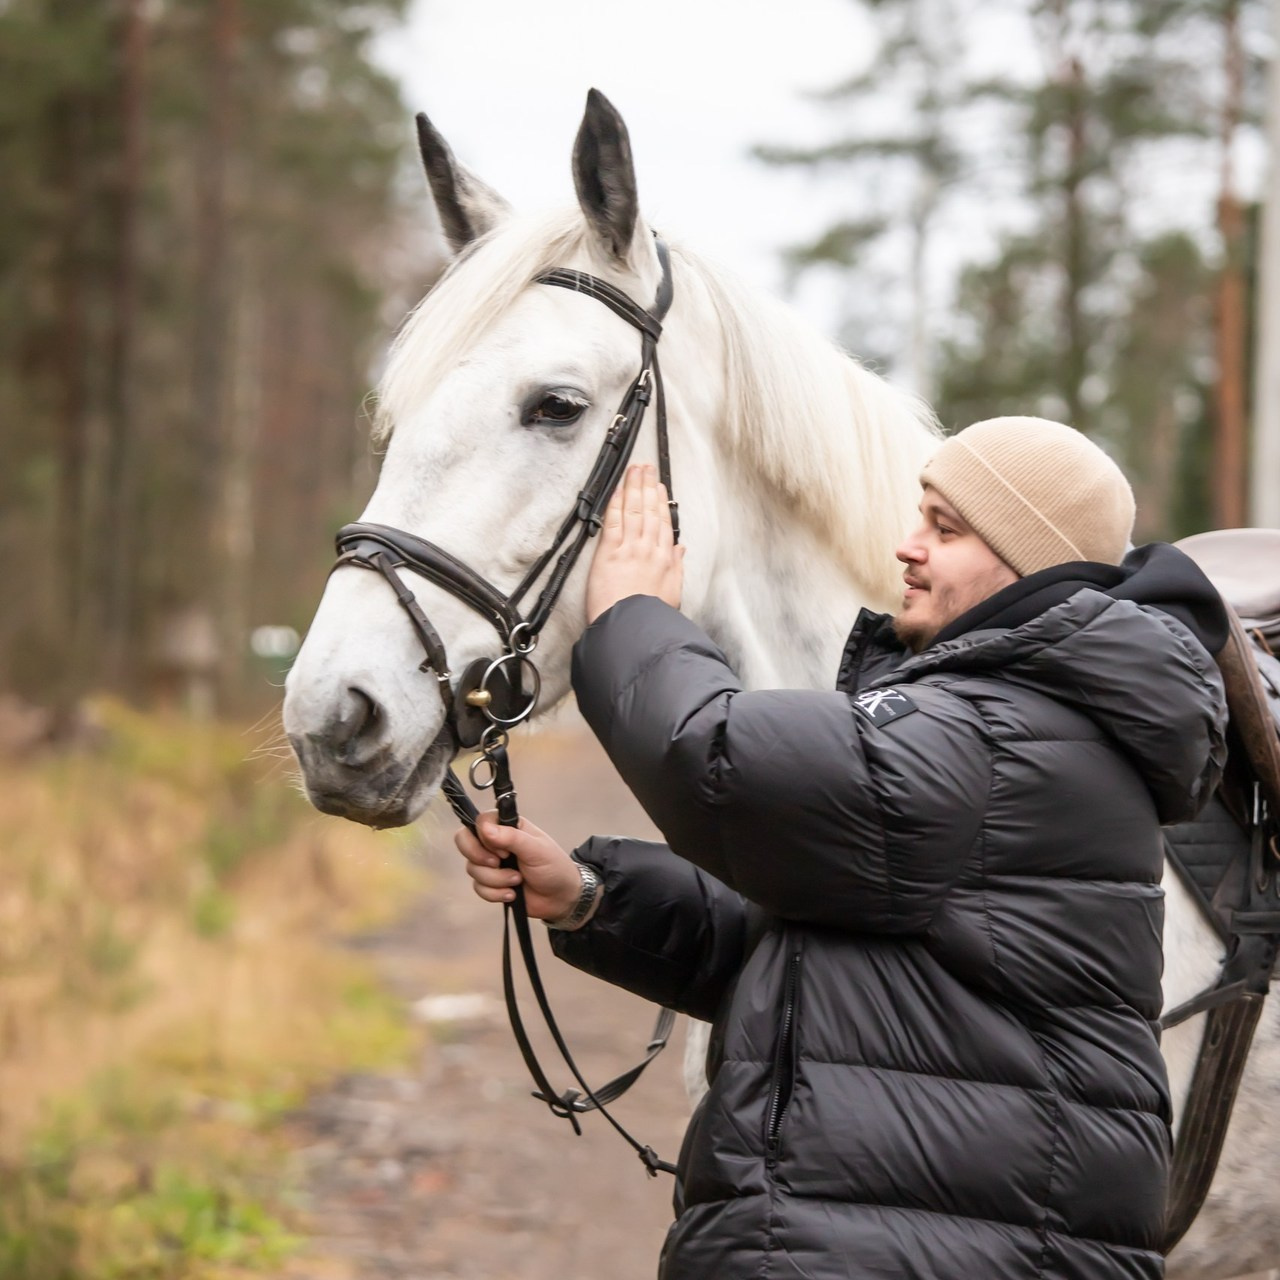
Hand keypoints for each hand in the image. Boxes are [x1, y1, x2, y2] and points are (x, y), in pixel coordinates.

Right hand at [454, 810, 581, 920]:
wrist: (561, 898)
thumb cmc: (554, 867)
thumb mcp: (536, 849)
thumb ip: (512, 837)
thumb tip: (485, 828)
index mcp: (508, 827)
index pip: (480, 821)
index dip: (484, 837)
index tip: (503, 850)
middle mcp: (495, 843)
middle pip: (464, 841)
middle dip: (478, 856)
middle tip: (497, 864)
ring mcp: (491, 864)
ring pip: (472, 868)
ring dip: (496, 879)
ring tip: (517, 881)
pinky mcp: (490, 884)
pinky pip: (478, 887)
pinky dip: (495, 893)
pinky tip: (513, 894)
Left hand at [585, 464, 684, 623]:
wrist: (632, 627)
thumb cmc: (651, 617)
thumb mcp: (673, 593)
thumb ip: (676, 568)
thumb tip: (680, 550)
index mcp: (665, 559)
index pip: (663, 523)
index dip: (661, 503)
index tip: (659, 488)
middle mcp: (649, 549)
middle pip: (650, 510)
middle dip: (648, 486)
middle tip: (646, 468)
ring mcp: (630, 548)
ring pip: (634, 509)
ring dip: (634, 487)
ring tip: (634, 469)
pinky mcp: (610, 552)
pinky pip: (614, 520)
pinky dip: (617, 503)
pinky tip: (619, 489)